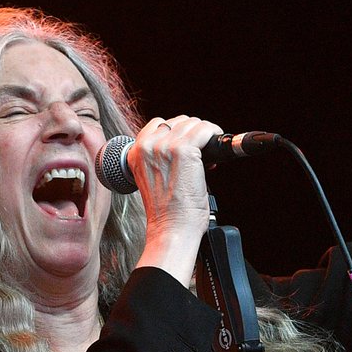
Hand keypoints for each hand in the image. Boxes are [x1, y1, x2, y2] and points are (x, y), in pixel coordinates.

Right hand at [129, 116, 219, 283]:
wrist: (171, 230)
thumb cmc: (167, 212)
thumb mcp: (153, 179)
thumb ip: (160, 159)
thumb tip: (189, 144)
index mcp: (134, 152)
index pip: (159, 124)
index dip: (178, 133)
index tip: (189, 146)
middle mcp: (147, 146)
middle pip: (178, 121)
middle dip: (193, 135)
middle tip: (202, 154)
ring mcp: (165, 147)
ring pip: (193, 123)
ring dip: (205, 135)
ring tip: (210, 154)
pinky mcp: (184, 151)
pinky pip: (204, 130)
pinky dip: (213, 135)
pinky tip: (216, 147)